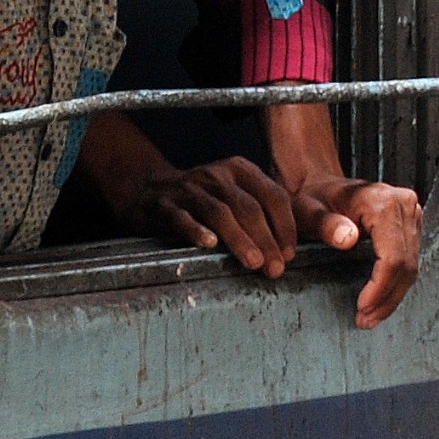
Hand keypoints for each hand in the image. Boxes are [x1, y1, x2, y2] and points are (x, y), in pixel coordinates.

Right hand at [133, 156, 297, 276]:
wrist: (149, 189)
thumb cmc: (204, 198)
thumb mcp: (234, 192)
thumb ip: (260, 211)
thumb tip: (287, 249)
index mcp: (241, 170)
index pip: (273, 195)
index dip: (285, 225)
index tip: (290, 253)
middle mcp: (218, 175)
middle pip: (249, 208)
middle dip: (267, 240)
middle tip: (276, 267)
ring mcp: (190, 190)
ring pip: (220, 214)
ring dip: (240, 240)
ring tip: (254, 263)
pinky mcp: (165, 206)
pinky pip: (182, 218)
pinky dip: (196, 231)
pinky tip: (209, 244)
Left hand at [291, 176, 421, 328]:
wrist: (323, 182)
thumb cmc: (313, 197)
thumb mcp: (309, 212)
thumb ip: (327, 225)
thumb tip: (349, 239)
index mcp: (384, 202)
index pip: (393, 256)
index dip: (380, 288)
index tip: (361, 308)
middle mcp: (405, 204)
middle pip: (406, 264)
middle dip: (387, 297)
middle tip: (365, 321)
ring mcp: (412, 212)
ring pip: (412, 265)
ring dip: (393, 294)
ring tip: (371, 316)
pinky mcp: (412, 221)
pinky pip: (410, 258)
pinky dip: (396, 282)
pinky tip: (380, 298)